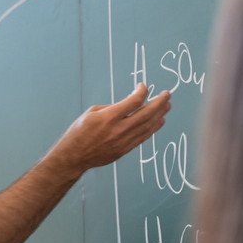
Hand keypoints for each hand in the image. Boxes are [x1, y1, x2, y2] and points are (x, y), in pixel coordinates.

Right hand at [45, 84, 170, 178]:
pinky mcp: (124, 150)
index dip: (142, 91)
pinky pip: (143, 137)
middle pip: (146, 113)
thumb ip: (112, 108)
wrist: (74, 156)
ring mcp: (123, 141)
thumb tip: (129, 105)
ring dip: (159, 115)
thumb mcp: (92, 113)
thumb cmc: (79, 132)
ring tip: (168, 106)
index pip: (134, 101)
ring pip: (147, 126)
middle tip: (167, 94)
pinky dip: (153, 128)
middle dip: (159, 103)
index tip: (143, 86)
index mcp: (109, 117)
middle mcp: (118, 129)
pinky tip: (159, 121)